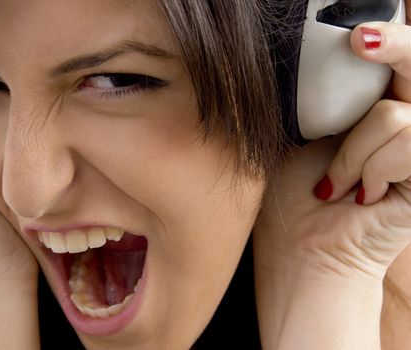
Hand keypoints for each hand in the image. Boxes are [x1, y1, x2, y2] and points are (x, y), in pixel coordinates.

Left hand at [253, 9, 410, 349]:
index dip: (392, 40)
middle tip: (363, 41)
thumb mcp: (298, 132)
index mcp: (374, 110)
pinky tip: (362, 194)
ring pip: (396, 113)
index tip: (358, 34)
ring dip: (353, 151)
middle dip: (398, 47)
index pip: (395, 62)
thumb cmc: (292, 193)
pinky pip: (406, 140)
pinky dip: (370, 166)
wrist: (301, 247)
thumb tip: (333, 48)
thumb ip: (322, 93)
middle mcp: (404, 126)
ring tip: (338, 183)